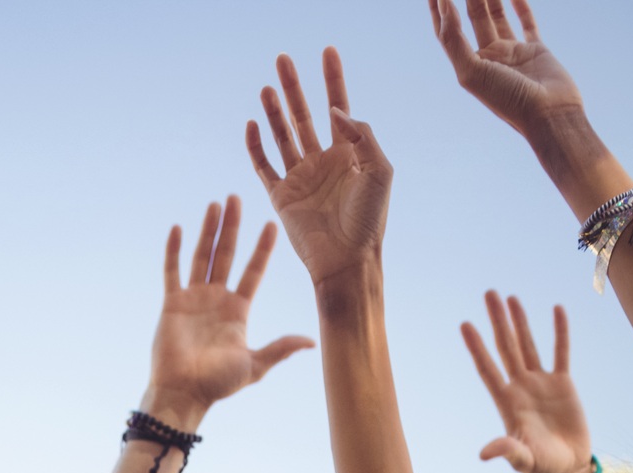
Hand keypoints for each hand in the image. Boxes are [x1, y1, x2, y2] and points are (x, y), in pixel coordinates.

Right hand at [143, 198, 311, 429]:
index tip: (272, 225)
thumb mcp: (255, 365)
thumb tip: (313, 342)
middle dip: (233, 227)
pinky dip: (174, 250)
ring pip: (203, 256)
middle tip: (237, 197)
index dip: (262, 249)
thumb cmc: (217, 384)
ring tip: (216, 204)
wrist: (183, 394)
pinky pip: (172, 271)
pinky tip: (179, 227)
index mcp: (238, 311)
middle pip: (227, 255)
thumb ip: (280, 348)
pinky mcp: (172, 304)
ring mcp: (193, 300)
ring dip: (209, 230)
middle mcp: (217, 300)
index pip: (253, 271)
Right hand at [247, 49, 391, 289]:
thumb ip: (361, 135)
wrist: (347, 261)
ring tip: (267, 86)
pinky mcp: (281, 197)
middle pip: (304, 115)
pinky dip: (256, 146)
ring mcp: (300, 178)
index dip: (333, 79)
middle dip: (294, 87)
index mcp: (348, 154)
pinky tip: (252, 125)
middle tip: (283, 59)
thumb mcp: (380, 171)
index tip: (327, 51)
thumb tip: (334, 110)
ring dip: (274, 111)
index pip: (338, 107)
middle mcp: (322, 162)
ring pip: (283, 135)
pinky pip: (264, 166)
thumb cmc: (369, 221)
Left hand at [428, 0, 584, 143]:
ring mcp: (512, 53)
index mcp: (471, 66)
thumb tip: (445, 7)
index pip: (449, 32)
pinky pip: (526, 20)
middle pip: (474, 16)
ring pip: (497, 14)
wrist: (548, 115)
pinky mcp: (536, 49)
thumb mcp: (472, 73)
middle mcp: (489, 58)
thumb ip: (454, 40)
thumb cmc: (508, 100)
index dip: (440, 10)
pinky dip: (520, 4)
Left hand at [462, 292, 592, 472]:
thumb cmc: (542, 468)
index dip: (477, 348)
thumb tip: (484, 453)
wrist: (567, 468)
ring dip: (520, 321)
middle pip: (505, 348)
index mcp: (507, 404)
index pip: (487, 370)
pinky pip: (560, 352)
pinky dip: (560, 332)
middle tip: (489, 293)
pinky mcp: (563, 384)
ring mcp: (540, 384)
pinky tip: (556, 310)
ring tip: (510, 297)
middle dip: (497, 322)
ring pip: (528, 345)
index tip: (465, 325)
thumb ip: (507, 452)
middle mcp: (520, 388)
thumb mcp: (524, 461)